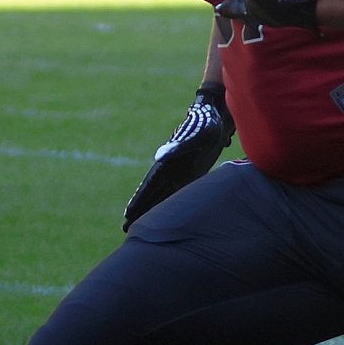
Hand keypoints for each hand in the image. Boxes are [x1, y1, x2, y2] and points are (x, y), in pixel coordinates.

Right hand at [123, 83, 234, 229]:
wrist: (216, 116)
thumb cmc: (205, 124)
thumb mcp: (195, 136)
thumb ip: (178, 147)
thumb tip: (159, 157)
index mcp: (168, 162)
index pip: (150, 186)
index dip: (140, 200)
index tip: (128, 215)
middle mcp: (172, 168)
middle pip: (153, 194)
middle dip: (141, 210)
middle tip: (126, 228)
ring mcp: (181, 170)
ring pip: (165, 195)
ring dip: (155, 209)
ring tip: (142, 224)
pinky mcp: (194, 171)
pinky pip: (181, 191)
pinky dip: (173, 203)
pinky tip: (170, 214)